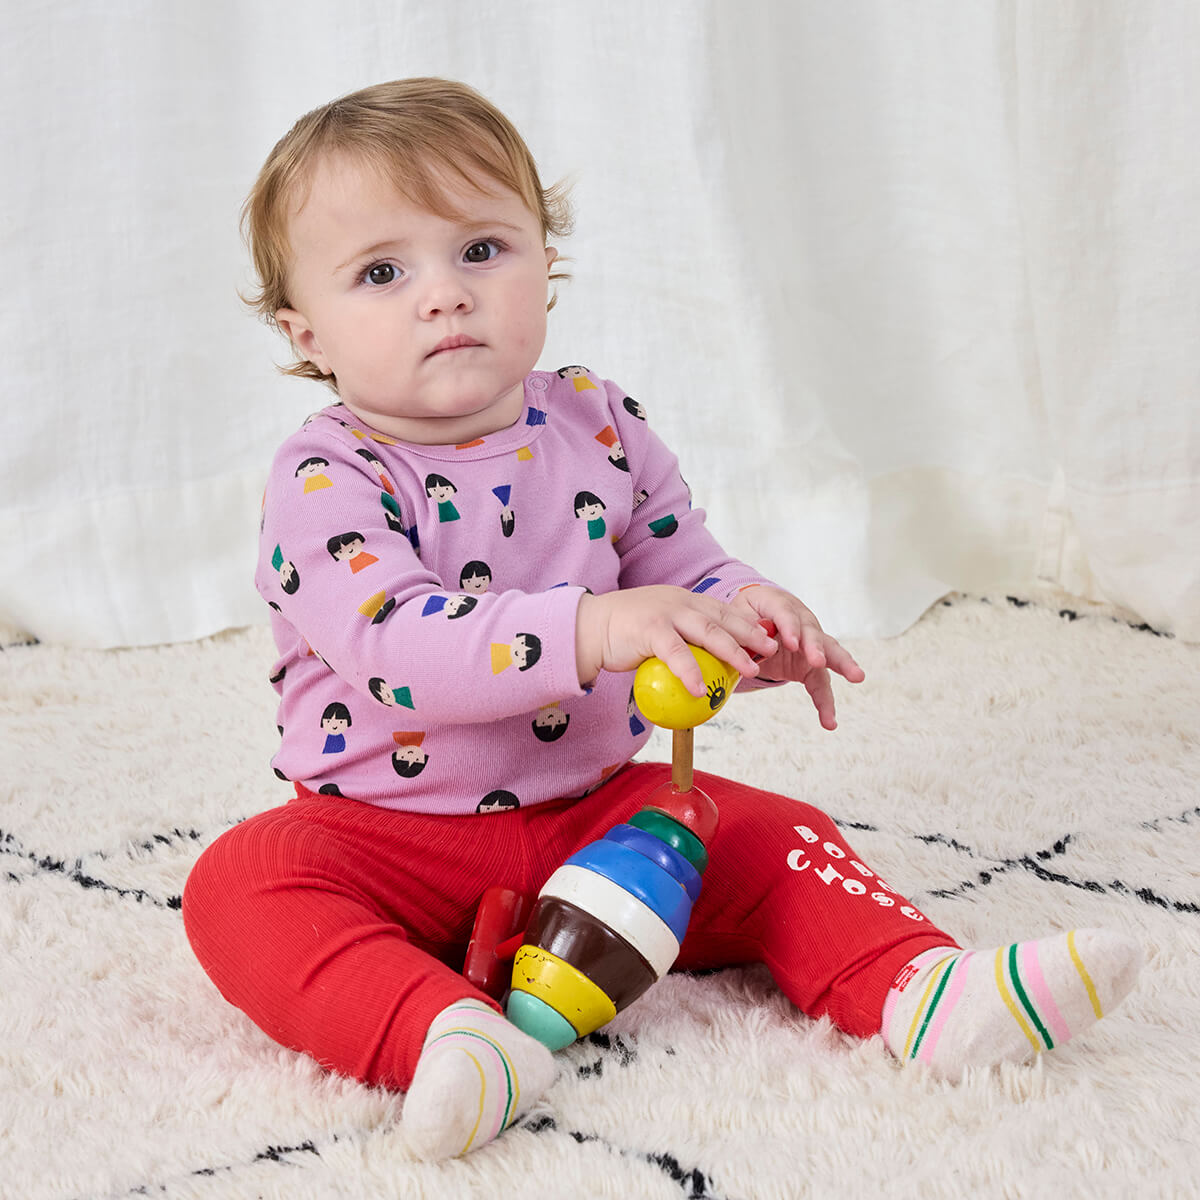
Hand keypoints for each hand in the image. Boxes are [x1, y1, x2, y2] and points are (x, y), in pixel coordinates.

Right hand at [576, 586, 777, 697]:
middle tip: (772, 649)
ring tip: (751, 670)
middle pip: (723, 618)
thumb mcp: (659, 629)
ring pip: (708, 632)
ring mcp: (666, 613)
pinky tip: (700, 689)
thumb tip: (701, 669)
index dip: (748, 623)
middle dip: (751, 634)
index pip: (723, 610)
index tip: (768, 636)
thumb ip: (681, 641)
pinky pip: (677, 653)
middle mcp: (680, 601)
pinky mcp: (650, 629)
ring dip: (733, 651)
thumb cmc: (623, 633)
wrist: (589, 626)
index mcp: (684, 600)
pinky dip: (690, 671)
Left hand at [730, 586, 864, 729]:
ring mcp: (811, 643)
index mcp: (778, 603)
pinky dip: (824, 703)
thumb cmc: (745, 616)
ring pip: (829, 653)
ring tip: (857, 676)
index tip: (790, 643)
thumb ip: (741, 630)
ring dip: (842, 665)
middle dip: (816, 647)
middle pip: (812, 633)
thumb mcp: (735, 616)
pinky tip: (829, 722)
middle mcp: (800, 621)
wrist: (754, 620)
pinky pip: (820, 684)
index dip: (790, 628)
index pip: (785, 614)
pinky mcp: (812, 665)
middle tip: (818, 660)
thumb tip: (745, 644)